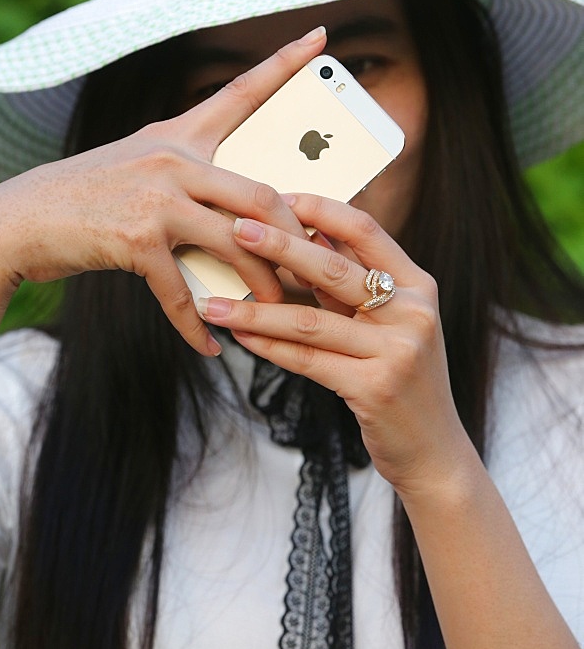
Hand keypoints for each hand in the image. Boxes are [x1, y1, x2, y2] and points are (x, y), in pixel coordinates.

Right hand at [0, 28, 327, 355]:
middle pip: (263, 194)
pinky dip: (199, 325)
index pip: (241, 90)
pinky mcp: (136, 240)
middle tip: (315, 267)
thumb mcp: (141, 170)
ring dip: (263, 287)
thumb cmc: (87, 198)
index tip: (321, 35)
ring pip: (239, 243)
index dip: (285, 61)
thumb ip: (192, 185)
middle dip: (297, 239)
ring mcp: (156, 198)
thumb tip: (244, 228)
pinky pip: (184, 290)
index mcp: (178, 135)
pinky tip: (212, 346)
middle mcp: (173, 159)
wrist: (17, 221)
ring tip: (277, 312)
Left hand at [197, 193, 470, 495]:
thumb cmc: (400, 379)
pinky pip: (307, 359)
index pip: (365, 230)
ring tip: (213, 303)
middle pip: (332, 267)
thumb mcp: (390, 324)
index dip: (320, 210)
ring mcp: (398, 350)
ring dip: (255, 309)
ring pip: (310, 320)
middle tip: (235, 229)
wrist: (434, 451)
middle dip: (278, 244)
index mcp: (417, 285)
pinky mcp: (376, 387)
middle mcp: (413, 311)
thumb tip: (298, 239)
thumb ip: (352, 287)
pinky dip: (268, 346)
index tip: (278, 198)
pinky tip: (239, 335)